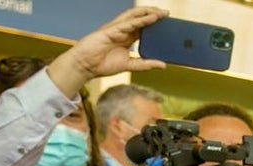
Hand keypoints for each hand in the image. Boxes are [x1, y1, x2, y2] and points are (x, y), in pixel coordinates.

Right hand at [47, 7, 167, 98]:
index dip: (154, 23)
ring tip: (161, 12)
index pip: (143, 27)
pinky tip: (152, 18)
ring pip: (134, 16)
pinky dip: (141, 20)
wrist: (85, 66)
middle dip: (153, 14)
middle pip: (140, 18)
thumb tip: (163, 65)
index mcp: (127, 37)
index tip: (167, 23)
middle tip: (167, 14)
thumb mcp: (129, 65)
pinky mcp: (111, 30)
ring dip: (148, 13)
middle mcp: (122, 30)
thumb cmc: (103, 64)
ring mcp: (116, 29)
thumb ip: (145, 64)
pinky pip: (128, 23)